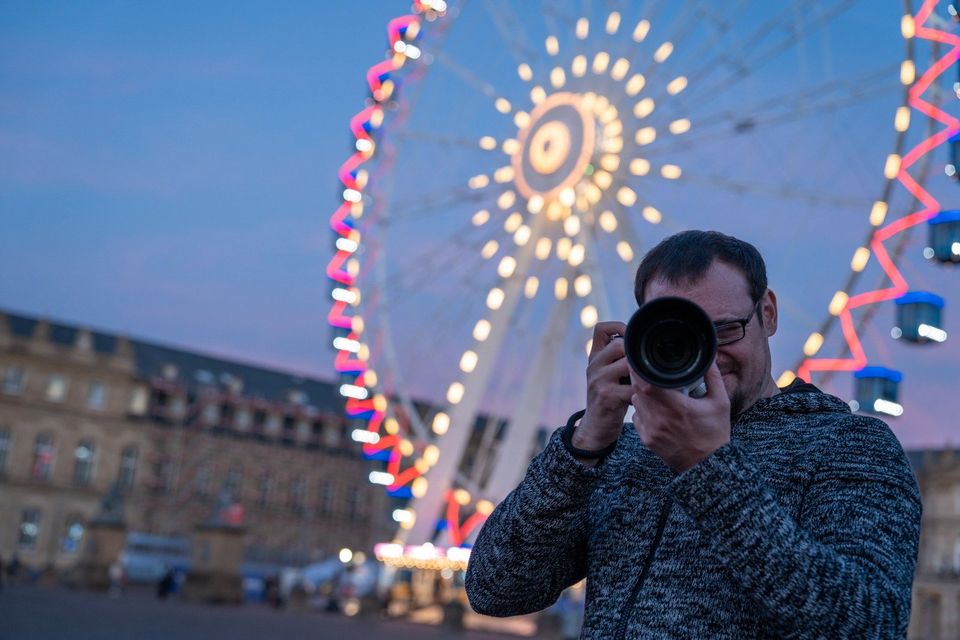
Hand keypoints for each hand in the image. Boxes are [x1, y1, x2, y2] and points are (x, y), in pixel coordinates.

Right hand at [574, 322, 633, 453]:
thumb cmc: (610, 398)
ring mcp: (599, 380)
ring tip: (648, 382)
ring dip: (642, 373)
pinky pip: (633, 388)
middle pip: (619, 344)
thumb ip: (619, 360)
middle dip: (636, 355)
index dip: (619, 327)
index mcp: (595, 357)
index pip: (601, 329)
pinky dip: (643, 392)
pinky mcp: (607, 396)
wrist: (596, 428)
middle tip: (646, 368)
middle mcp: (594, 366)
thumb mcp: (608, 375)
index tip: (633, 338)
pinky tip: (646, 398)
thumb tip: (644, 343)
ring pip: (628, 364)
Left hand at [630, 359, 730, 472]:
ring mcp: (651, 431)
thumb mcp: (720, 403)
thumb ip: (712, 378)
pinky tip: (656, 411)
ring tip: (655, 393)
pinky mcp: (647, 440)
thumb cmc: (715, 434)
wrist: (707, 466)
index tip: (642, 362)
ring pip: (636, 403)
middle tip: (647, 372)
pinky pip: (637, 418)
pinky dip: (643, 411)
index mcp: (677, 407)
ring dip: (642, 395)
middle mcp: (660, 419)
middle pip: (638, 391)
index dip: (641, 371)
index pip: (648, 384)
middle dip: (641, 380)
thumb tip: (707, 358)